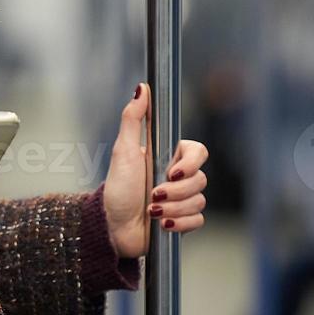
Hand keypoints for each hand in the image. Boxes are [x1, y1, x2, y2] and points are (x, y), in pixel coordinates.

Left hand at [104, 83, 209, 258]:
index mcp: (168, 158)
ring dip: (173, 208)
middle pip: (200, 179)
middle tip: (153, 194)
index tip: (172, 173)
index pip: (198, 152)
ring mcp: (183, 199)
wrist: (113, 226)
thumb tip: (142, 88)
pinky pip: (198, 220)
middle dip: (175, 192)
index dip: (190, 163)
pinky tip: (162, 224)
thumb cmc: (117, 188)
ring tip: (151, 211)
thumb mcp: (123, 151)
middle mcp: (179, 178)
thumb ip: (133, 118)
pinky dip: (179, 223)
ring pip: (199, 201)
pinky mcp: (184, 221)